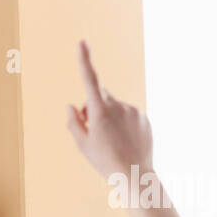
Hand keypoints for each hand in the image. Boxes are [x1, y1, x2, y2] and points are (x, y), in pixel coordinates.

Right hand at [66, 40, 154, 180]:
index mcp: (99, 111)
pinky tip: (124, 142)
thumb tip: (72, 106)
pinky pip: (129, 115)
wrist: (135, 174)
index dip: (85, 60)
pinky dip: (123, 124)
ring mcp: (133, 111)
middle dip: (93, 106)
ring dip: (109, 117)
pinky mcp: (144, 118)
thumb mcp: (82, 144)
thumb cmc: (104, 161)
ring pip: (115, 107)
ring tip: (111, 141)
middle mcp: (118, 106)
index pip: (90, 80)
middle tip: (92, 129)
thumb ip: (74, 122)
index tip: (82, 42)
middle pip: (100, 96)